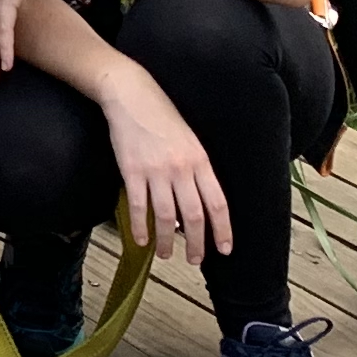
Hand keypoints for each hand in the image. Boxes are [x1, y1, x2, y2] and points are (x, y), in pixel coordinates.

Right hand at [100, 77, 231, 266]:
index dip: (223, 230)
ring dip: (167, 242)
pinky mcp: (132, 171)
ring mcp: (156, 171)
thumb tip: (199, 201)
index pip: (217, 203)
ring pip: (166, 217)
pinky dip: (140, 228)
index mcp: (200, 161)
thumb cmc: (162, 116)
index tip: (224, 249)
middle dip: (196, 244)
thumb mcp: (190, 141)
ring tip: (167, 255)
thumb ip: (196, 170)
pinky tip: (141, 240)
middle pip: (194, 216)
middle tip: (195, 261)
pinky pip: (139, 207)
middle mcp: (181, 169)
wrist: (132, 95)